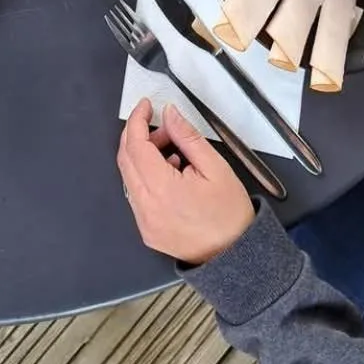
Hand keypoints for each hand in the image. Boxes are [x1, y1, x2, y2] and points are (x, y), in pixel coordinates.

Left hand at [117, 99, 254, 264]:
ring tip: (174, 152)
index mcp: (161, 190)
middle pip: (125, 159)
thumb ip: (187, 136)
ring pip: (129, 177)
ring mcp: (144, 222)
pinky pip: (136, 195)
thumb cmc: (230, 215)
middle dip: (139, 136)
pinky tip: (170, 174)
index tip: (146, 105)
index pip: (135, 145)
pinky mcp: (147, 231)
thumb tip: (169, 113)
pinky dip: (146, 178)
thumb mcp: (215, 167)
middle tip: (164, 128)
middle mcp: (146, 207)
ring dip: (143, 157)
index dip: (137, 120)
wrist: (237, 258)